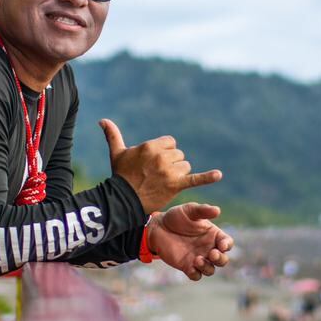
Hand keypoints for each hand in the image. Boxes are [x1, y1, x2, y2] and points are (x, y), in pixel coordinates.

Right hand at [101, 119, 221, 212]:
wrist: (123, 201)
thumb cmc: (120, 176)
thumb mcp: (117, 153)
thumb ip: (112, 135)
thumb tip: (102, 120)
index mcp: (151, 146)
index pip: (170, 143)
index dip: (165, 153)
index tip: (154, 163)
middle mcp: (162, 156)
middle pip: (178, 155)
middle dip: (171, 164)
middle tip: (157, 175)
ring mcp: (170, 171)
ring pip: (185, 167)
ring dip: (178, 174)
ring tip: (164, 182)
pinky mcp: (176, 185)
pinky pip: (195, 179)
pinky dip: (208, 177)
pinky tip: (218, 175)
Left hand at [147, 203, 233, 280]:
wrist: (158, 227)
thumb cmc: (176, 217)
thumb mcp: (190, 210)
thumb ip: (203, 210)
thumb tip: (217, 210)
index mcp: (213, 235)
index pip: (227, 243)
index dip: (227, 245)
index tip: (222, 245)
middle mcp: (208, 248)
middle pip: (222, 260)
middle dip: (220, 259)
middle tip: (212, 254)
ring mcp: (198, 258)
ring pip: (210, 270)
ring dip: (207, 267)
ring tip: (197, 260)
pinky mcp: (186, 266)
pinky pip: (196, 276)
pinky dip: (195, 274)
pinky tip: (190, 268)